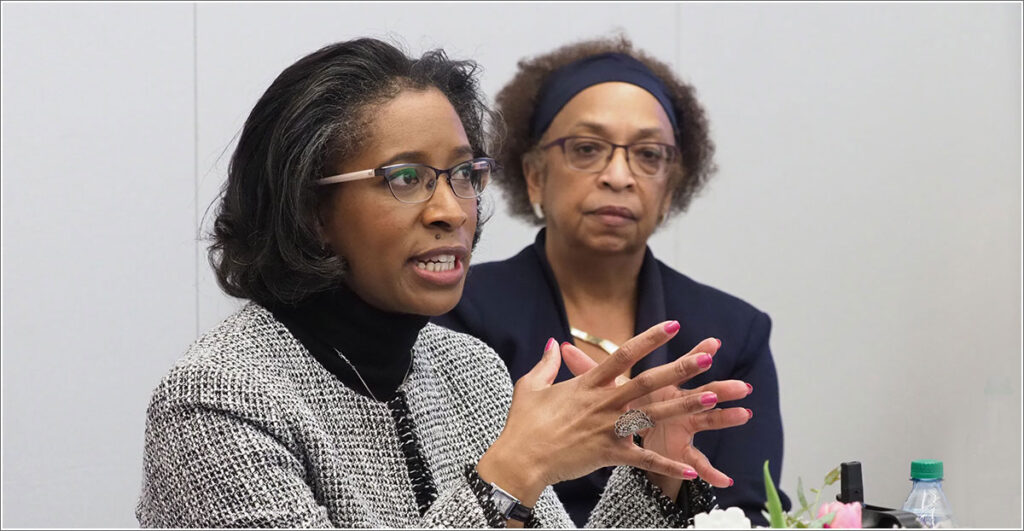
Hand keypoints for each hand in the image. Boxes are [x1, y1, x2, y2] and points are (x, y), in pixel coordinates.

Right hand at [477, 321, 716, 506]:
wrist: (520, 460)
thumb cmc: (523, 425)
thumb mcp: (530, 387)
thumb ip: (547, 364)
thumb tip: (554, 343)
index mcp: (587, 385)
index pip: (623, 355)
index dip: (649, 338)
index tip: (673, 325)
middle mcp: (603, 403)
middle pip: (647, 382)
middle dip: (678, 369)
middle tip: (706, 358)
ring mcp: (608, 429)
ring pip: (653, 415)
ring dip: (683, 406)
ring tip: (711, 399)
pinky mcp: (609, 454)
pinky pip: (643, 460)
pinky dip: (666, 466)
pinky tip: (690, 471)